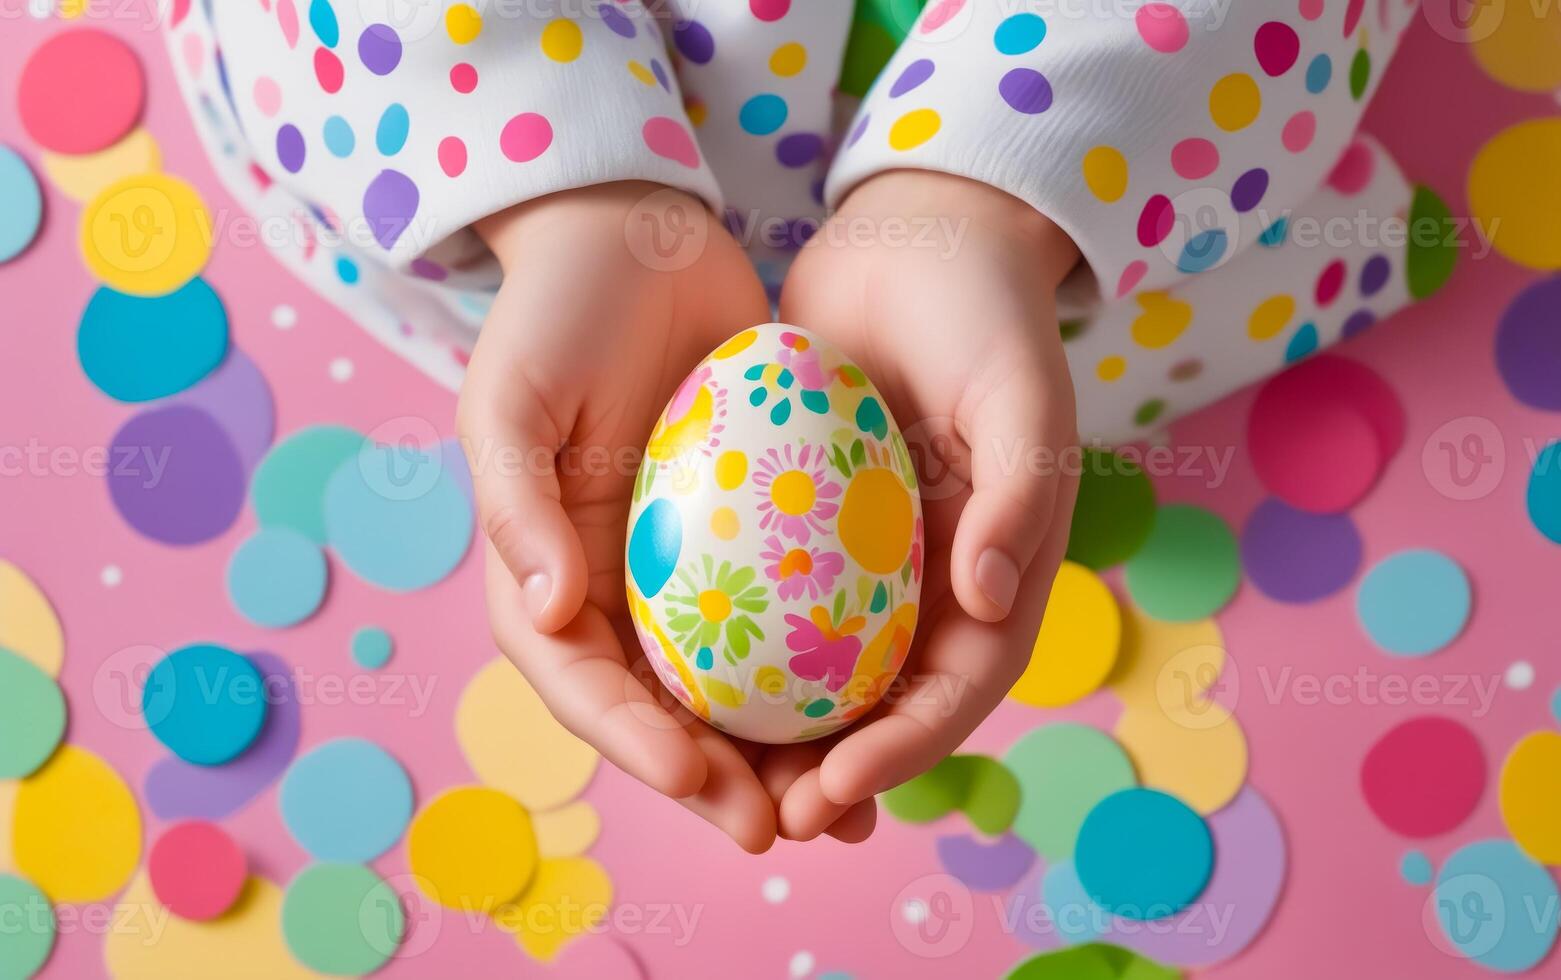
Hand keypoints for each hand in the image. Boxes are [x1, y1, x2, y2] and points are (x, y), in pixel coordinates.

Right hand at [459, 182, 872, 851]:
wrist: (633, 240)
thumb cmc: (553, 316)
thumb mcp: (512, 399)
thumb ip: (518, 505)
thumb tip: (552, 608)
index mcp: (543, 576)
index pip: (582, 684)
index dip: (634, 744)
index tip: (699, 782)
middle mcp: (612, 590)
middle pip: (661, 711)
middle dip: (715, 780)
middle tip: (780, 827)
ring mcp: (681, 570)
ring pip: (730, 686)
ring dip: (778, 752)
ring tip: (844, 805)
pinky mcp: (746, 539)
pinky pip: (784, 620)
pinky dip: (820, 672)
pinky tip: (875, 707)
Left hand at [768, 170, 1081, 839]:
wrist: (921, 245)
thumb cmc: (987, 320)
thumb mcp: (1021, 399)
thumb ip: (1015, 498)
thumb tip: (984, 604)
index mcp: (999, 577)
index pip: (957, 689)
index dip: (904, 749)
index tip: (838, 782)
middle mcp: (933, 588)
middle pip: (886, 707)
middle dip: (834, 771)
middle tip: (770, 817)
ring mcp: (868, 564)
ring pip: (822, 675)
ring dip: (778, 736)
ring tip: (716, 781)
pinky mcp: (806, 530)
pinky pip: (772, 606)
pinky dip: (740, 654)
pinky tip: (681, 684)